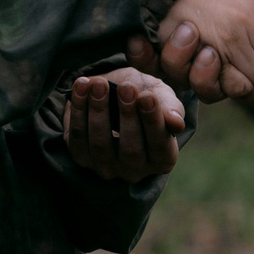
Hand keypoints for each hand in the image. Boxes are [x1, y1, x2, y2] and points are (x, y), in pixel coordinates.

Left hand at [67, 67, 185, 183]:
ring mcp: (106, 167)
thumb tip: (176, 123)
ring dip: (99, 111)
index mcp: (162, 158)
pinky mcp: (81, 157)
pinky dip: (78, 110)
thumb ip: (170, 107)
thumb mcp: (160, 95)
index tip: (146, 97)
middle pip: (130, 149)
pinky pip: (77, 137)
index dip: (153, 121)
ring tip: (99, 84)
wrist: (114, 90)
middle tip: (125, 88)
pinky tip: (81, 86)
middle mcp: (134, 170)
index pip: (160, 146)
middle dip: (127, 116)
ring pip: (100, 144)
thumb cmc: (144, 95)